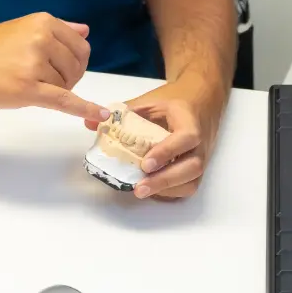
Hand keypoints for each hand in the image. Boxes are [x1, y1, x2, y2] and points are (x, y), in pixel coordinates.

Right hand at [0, 13, 107, 122]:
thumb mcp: (20, 29)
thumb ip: (55, 30)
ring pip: (66, 86)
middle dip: (67, 79)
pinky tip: (101, 115)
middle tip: (40, 81)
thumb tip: (85, 30)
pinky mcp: (28, 89)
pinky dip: (85, 109)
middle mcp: (41, 39)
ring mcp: (35, 64)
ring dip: (53, 91)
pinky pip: (64, 101)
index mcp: (42, 22)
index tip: (59, 69)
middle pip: (76, 67)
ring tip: (25, 85)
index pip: (80, 46)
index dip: (74, 62)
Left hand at [119, 79, 227, 199]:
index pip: (186, 138)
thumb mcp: (149, 101)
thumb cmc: (173, 101)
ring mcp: (201, 158)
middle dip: (165, 180)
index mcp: (189, 121)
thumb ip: (123, 112)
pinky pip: (188, 186)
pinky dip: (171, 192)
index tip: (145, 163)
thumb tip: (90, 123)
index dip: (167, 152)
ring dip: (167, 189)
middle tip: (139, 187)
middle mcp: (200, 143)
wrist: (199, 102)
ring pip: (192, 181)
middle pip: (192, 167)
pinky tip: (151, 190)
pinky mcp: (196, 168)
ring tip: (141, 191)